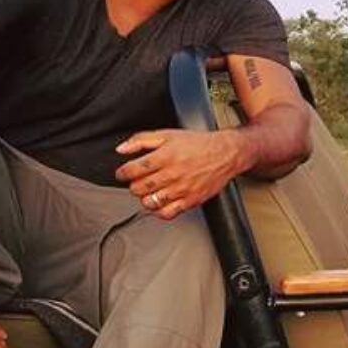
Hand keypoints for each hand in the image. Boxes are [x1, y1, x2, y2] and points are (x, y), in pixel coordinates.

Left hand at [116, 129, 245, 219]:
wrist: (226, 154)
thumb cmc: (198, 144)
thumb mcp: (168, 134)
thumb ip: (141, 140)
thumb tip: (121, 149)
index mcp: (164, 157)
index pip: (132, 170)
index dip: (122, 173)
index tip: (123, 173)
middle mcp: (172, 174)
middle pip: (139, 188)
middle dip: (134, 185)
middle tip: (138, 181)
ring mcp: (181, 190)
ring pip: (150, 202)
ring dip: (145, 197)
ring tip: (149, 191)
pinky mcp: (190, 201)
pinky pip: (167, 213)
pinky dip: (159, 210)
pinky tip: (160, 202)